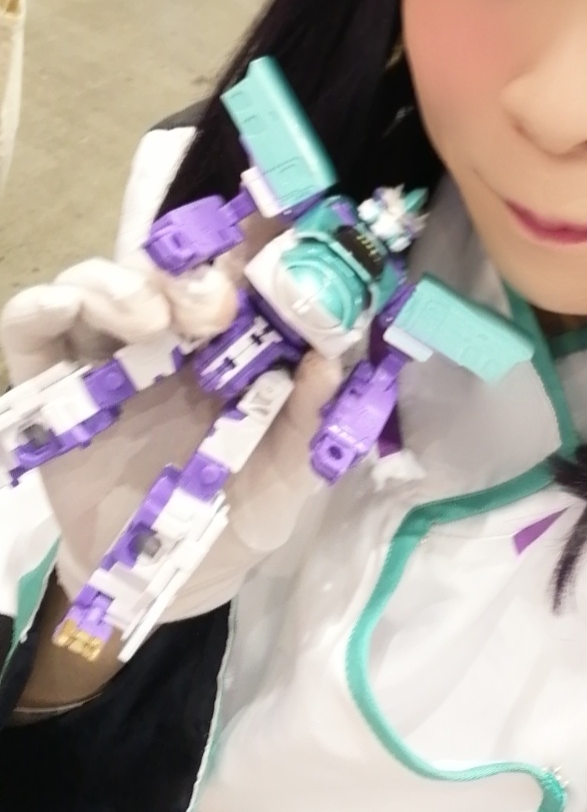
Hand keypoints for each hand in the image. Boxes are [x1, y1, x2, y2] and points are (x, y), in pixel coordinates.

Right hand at [1, 233, 341, 636]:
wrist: (169, 580)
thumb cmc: (238, 512)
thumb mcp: (290, 472)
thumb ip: (310, 418)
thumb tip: (331, 360)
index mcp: (229, 345)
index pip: (232, 273)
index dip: (247, 244)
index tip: (269, 231)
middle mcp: (167, 339)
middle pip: (161, 268)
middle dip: (185, 273)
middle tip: (213, 305)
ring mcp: (105, 360)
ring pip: (93, 285)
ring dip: (117, 284)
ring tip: (147, 319)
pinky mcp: (52, 392)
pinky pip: (31, 333)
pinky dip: (40, 309)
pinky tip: (61, 309)